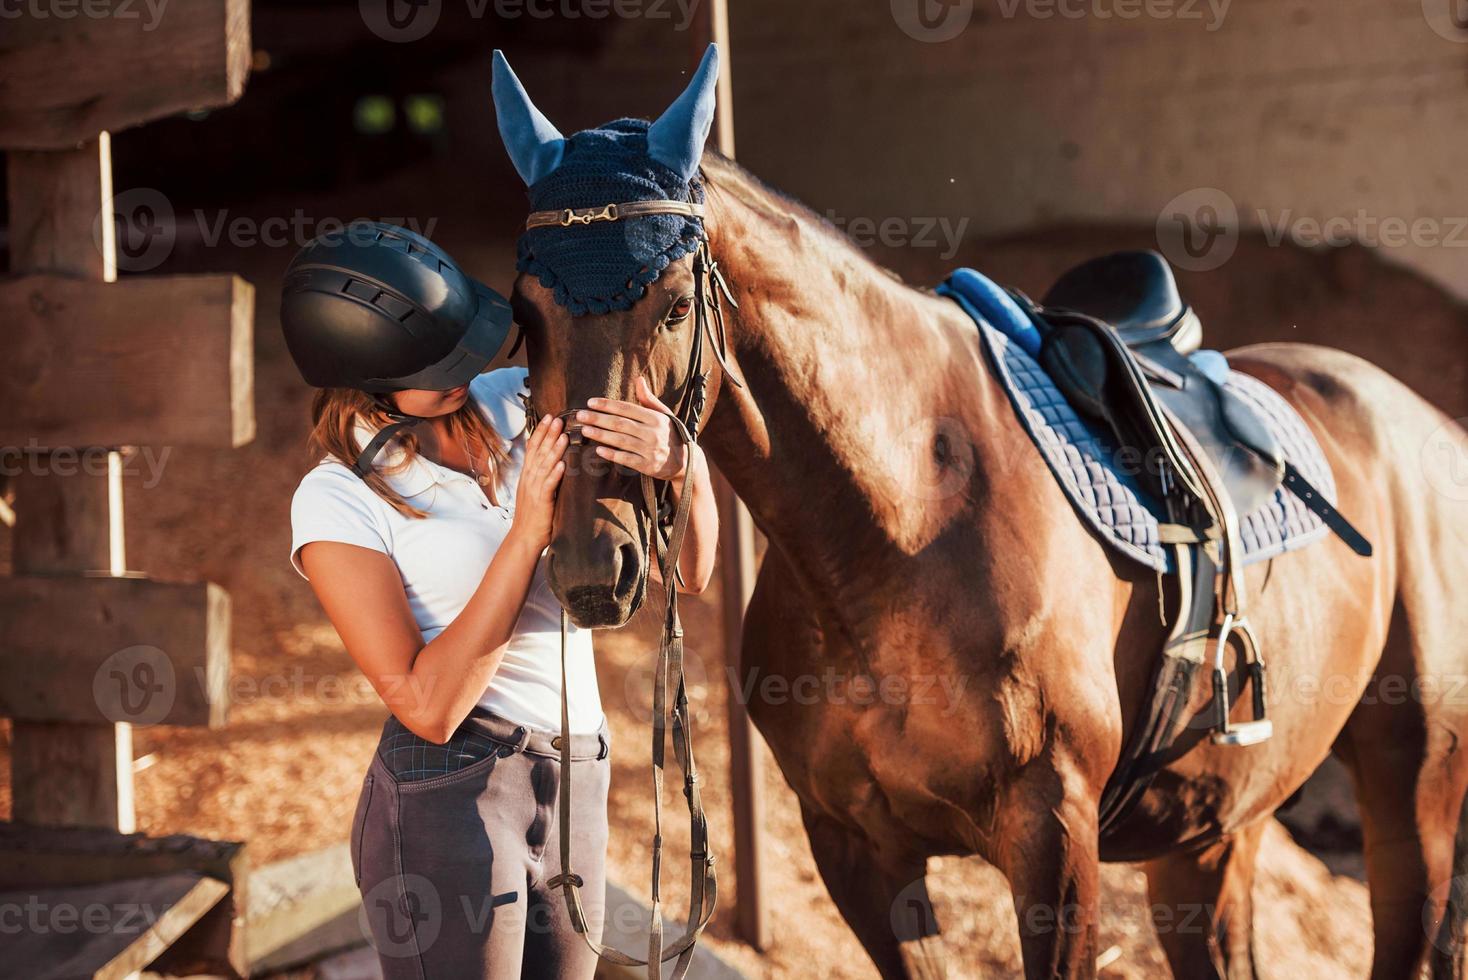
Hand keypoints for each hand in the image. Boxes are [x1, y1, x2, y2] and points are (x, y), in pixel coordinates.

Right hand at [509, 414, 567, 550]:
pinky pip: (548, 485)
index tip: (549, 417)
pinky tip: (562, 464)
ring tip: (563, 435)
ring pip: (544, 465)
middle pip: (538, 452)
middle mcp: (528, 479)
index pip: (533, 448)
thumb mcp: (537, 492)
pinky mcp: (541, 502)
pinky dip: (554, 474)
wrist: (524, 538)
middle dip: (548, 434)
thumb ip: (544, 476)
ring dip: (554, 449)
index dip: (540, 432)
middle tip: (557, 418)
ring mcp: (533, 490)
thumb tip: (556, 462)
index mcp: (527, 475)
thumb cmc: (534, 516)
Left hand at [575, 376, 688, 481]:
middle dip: (598, 419)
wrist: (685, 462)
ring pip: (620, 440)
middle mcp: (652, 433)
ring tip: (585, 430)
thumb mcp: (663, 414)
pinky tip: (598, 450)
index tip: (591, 402)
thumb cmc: (670, 434)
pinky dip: (612, 454)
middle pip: (620, 424)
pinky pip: (626, 459)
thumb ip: (648, 399)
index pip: (627, 408)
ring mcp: (649, 450)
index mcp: (655, 418)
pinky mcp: (647, 466)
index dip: (607, 405)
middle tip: (580, 415)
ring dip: (600, 435)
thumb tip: (638, 379)